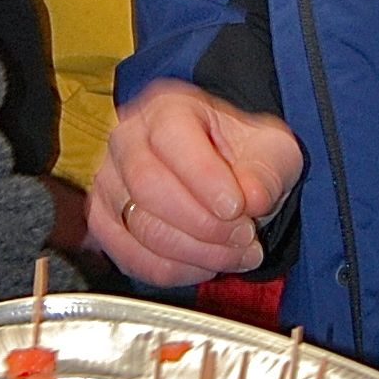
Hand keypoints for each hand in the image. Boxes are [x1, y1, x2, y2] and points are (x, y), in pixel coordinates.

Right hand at [86, 79, 303, 286]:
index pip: (171, 138)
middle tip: (243, 235)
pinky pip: (130, 256)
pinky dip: (173, 270)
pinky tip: (205, 263)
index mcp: (168, 108)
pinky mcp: (104, 222)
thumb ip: (267, 170)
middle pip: (147, 185)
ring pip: (140, 226)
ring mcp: (110, 181)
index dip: (204, 177)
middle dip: (203, 223)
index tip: (237, 207)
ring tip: (235, 252)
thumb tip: (253, 198)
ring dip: (195, 252)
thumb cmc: (243, 156)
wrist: (226, 178)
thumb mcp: (273, 150)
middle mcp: (128, 139)